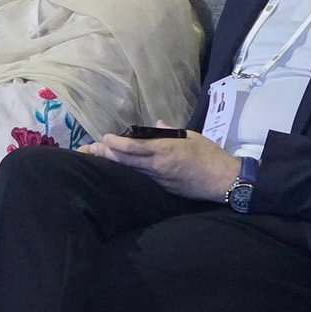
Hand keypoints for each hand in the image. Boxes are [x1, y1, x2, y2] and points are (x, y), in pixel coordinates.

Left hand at [83, 123, 240, 200]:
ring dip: (113, 164)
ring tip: (97, 157)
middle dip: (106, 154)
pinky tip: (119, 171)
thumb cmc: (209, 154)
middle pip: (126, 160)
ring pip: (131, 170)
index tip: (105, 137)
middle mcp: (158, 165)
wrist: (221, 180)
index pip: (135, 146)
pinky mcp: (163, 188)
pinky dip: (129, 173)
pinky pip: (142, 178)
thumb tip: (158, 124)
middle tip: (89, 149)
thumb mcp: (190, 136)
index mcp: (165, 149)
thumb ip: (171, 131)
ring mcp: (159, 179)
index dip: (117, 143)